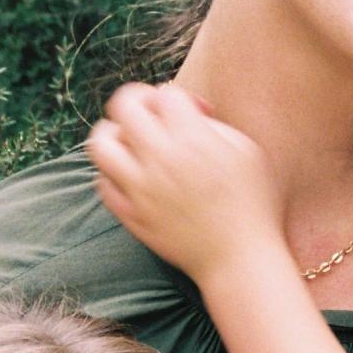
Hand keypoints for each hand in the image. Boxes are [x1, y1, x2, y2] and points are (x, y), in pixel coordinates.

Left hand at [86, 83, 283, 285]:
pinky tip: (135, 176)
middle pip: (124, 105)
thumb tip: (185, 111)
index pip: (165, 93)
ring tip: (134, 142)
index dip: (182, 98)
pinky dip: (114, 173)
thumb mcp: (247, 152)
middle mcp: (160, 159)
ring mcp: (140, 189)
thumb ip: (214, 124)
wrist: (240, 260)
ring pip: (100, 143)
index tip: (197, 115)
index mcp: (193, 139)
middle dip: (141, 101)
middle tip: (156, 115)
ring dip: (116, 134)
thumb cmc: (253, 204)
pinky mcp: (131, 215)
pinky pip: (102, 182)